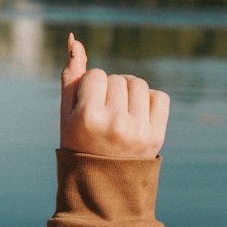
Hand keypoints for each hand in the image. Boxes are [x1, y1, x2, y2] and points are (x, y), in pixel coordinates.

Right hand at [60, 34, 169, 159]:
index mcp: (88, 117)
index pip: (96, 74)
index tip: (88, 106)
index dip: (91, 87)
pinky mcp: (156, 135)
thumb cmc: (79, 144)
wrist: (103, 186)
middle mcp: (114, 123)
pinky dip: (150, 100)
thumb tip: (75, 40)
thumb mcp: (67, 114)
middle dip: (110, 89)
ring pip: (138, 84)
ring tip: (121, 111)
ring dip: (129, 92)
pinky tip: (138, 115)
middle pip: (117, 78)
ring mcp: (137, 130)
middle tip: (105, 112)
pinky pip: (159, 97)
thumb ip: (71, 77)